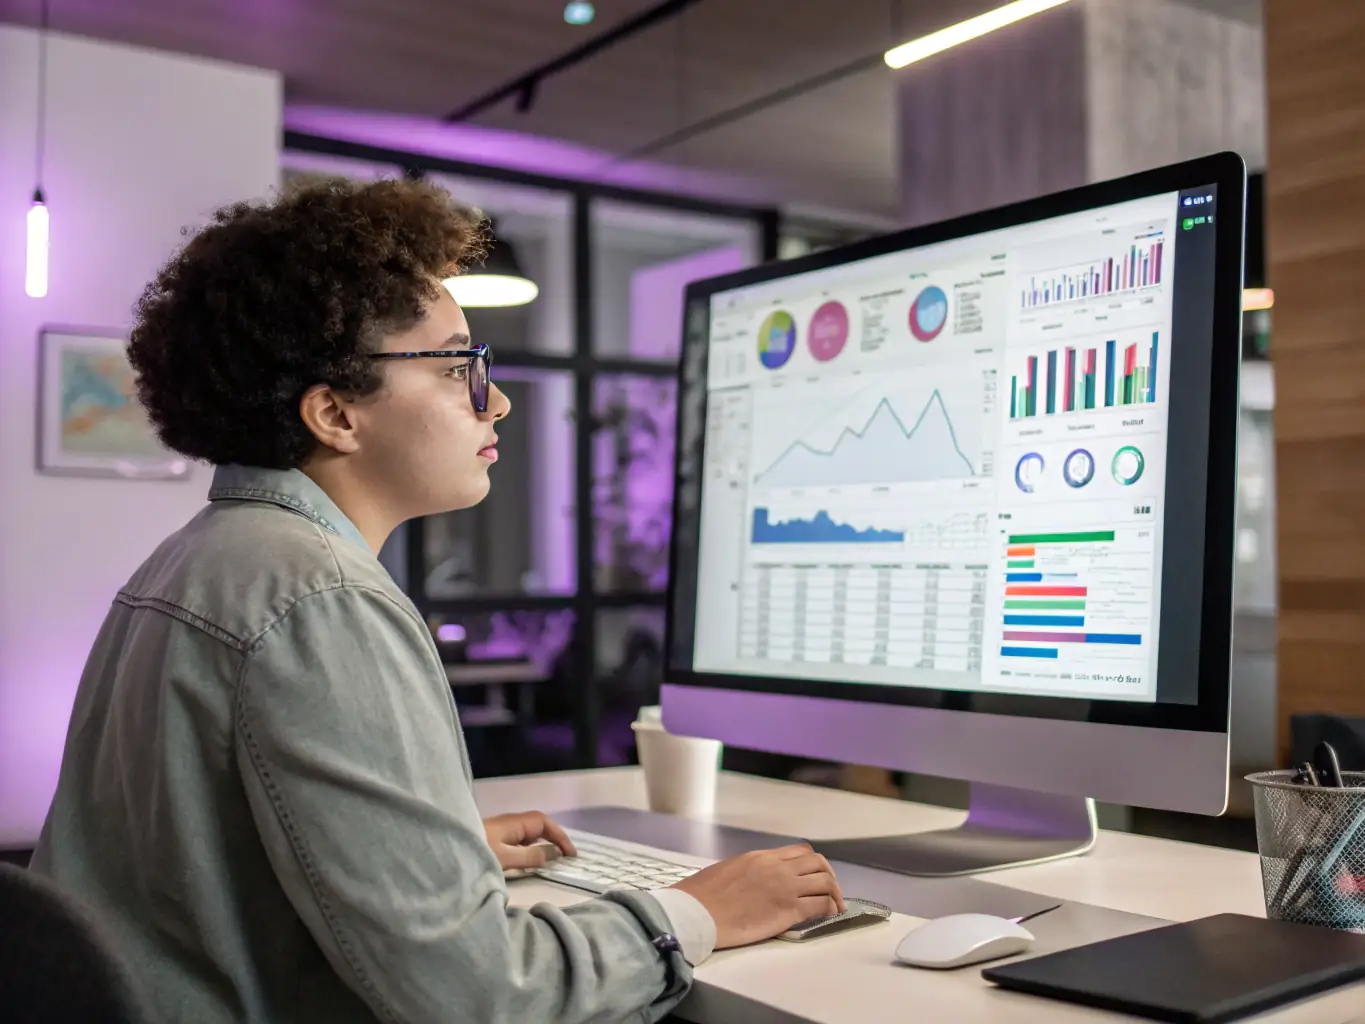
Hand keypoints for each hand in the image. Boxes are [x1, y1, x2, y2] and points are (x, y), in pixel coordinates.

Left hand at [483, 811, 576, 870]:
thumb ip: (531, 856)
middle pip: (537, 825)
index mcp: (514, 823)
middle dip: (553, 838)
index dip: (559, 836)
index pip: (544, 822)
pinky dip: (529, 848)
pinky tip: (528, 861)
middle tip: (565, 857)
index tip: (570, 854)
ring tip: (551, 860)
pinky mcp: (492, 840)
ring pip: (527, 833)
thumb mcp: (506, 859)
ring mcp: (499, 831)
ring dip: (541, 843)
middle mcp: (508, 823)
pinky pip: (518, 840)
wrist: (445, 855)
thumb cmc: (477, 854)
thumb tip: (553, 853)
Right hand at [672, 844, 843, 948]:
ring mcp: (784, 887)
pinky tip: (829, 915)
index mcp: (761, 857)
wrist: (697, 912)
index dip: (812, 863)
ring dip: (834, 893)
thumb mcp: (728, 870)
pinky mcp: (788, 909)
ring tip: (836, 906)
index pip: (800, 851)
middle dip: (829, 875)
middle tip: (830, 891)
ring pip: (825, 881)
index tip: (814, 875)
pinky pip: (821, 904)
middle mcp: (777, 867)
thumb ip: (747, 871)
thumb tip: (752, 880)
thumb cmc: (702, 895)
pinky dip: (830, 909)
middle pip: (818, 862)